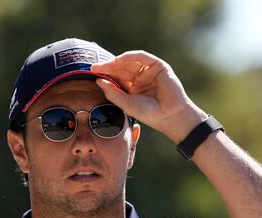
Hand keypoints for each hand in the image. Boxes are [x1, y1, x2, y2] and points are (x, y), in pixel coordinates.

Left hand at [90, 50, 206, 142]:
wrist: (169, 115)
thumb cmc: (149, 113)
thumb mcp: (126, 103)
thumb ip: (112, 92)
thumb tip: (98, 80)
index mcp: (132, 88)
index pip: (117, 77)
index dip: (105, 74)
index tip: (92, 73)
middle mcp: (140, 78)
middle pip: (121, 68)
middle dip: (108, 67)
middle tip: (95, 68)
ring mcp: (149, 71)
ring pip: (130, 62)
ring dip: (116, 62)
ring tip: (105, 65)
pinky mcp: (158, 66)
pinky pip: (142, 57)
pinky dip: (130, 57)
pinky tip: (119, 60)